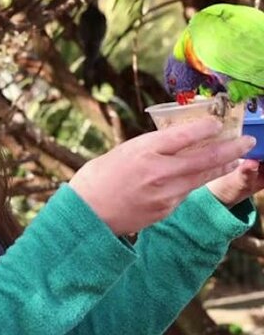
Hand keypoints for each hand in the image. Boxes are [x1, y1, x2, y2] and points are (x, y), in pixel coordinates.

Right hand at [69, 117, 255, 235]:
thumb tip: (178, 138)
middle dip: (230, 148)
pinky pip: (188, 191)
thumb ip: (152, 145)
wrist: (88, 213)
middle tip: (246, 140)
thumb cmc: (100, 176)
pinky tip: (208, 174)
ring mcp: (165, 193)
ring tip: (236, 157)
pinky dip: (200, 180)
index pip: (184, 135)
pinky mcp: (167, 209)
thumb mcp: (125, 150)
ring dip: (222, 166)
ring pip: (202, 177)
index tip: (219, 121)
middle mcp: (158, 172)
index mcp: (144, 150)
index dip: (206, 127)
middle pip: (203, 158)